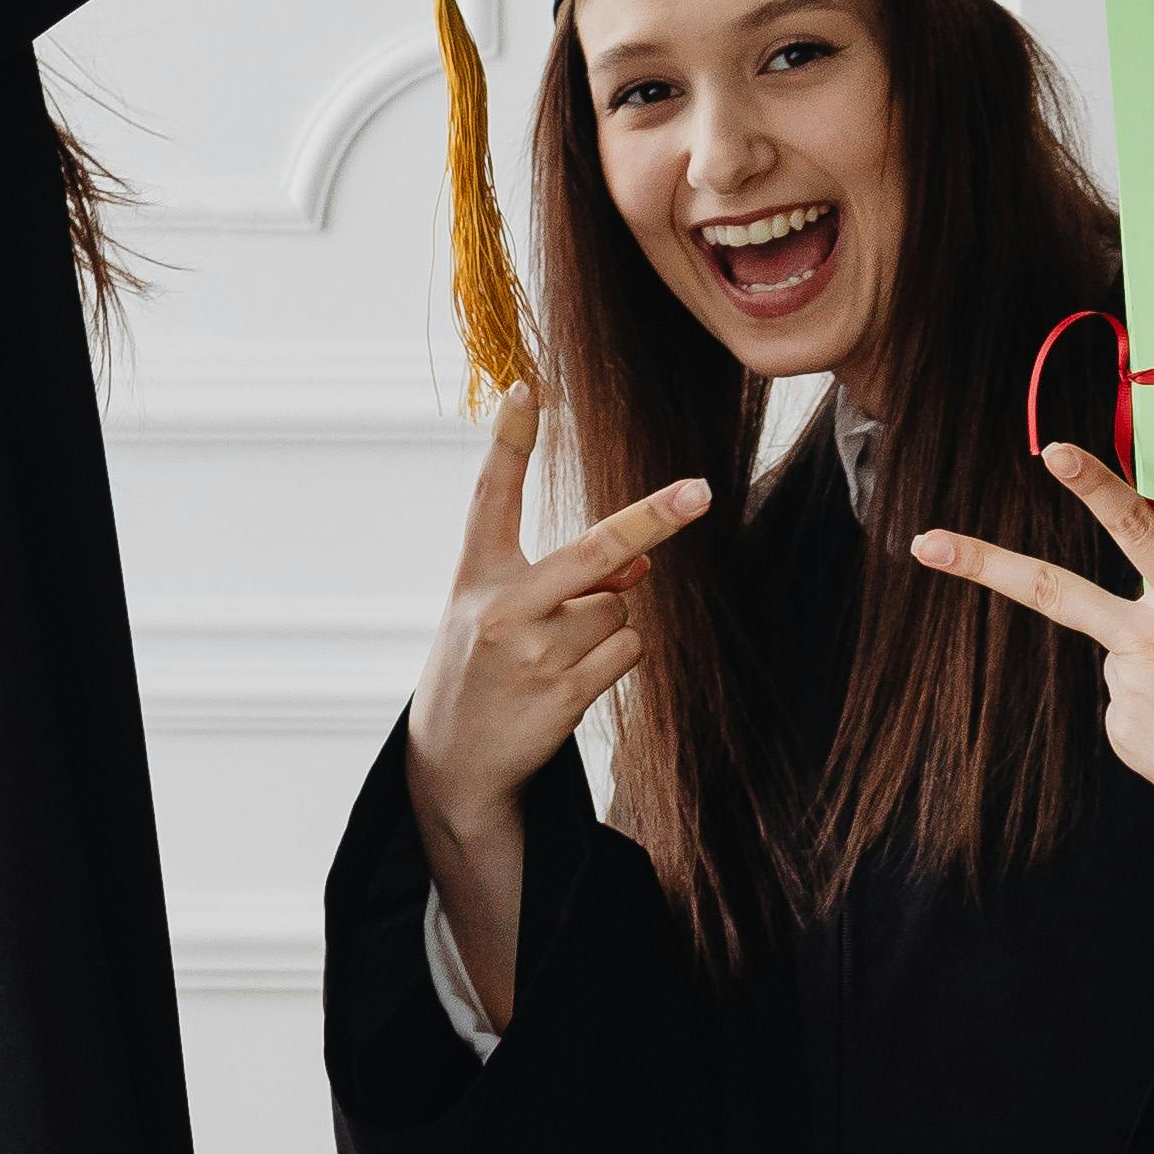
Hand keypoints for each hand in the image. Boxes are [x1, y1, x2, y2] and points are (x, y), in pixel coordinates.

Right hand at [407, 388, 706, 869]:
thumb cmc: (483, 669)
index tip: (526, 389)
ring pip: (619, 608)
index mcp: (475, 577)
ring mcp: (533, 653)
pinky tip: (572, 681)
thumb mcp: (502, 615)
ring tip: (556, 656)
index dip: (510, 441)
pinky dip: (616, 657)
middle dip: (653, 519)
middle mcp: (502, 608)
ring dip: (607, 623)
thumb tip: (640, 570)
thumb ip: (564, 581)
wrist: (452, 764)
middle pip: (596, 549)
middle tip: (701, 492)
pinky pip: (627, 650)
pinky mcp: (563, 694)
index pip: (491, 497)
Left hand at [915, 441, 1153, 918]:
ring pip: (1126, 655)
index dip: (1094, 483)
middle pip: (1052, 592)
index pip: (1136, 525)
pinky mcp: (1124, 736)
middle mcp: (1148, 640)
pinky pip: (1132, 706)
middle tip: (924, 542)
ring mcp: (1128, 691)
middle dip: (981, 563)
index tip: (1052, 451)